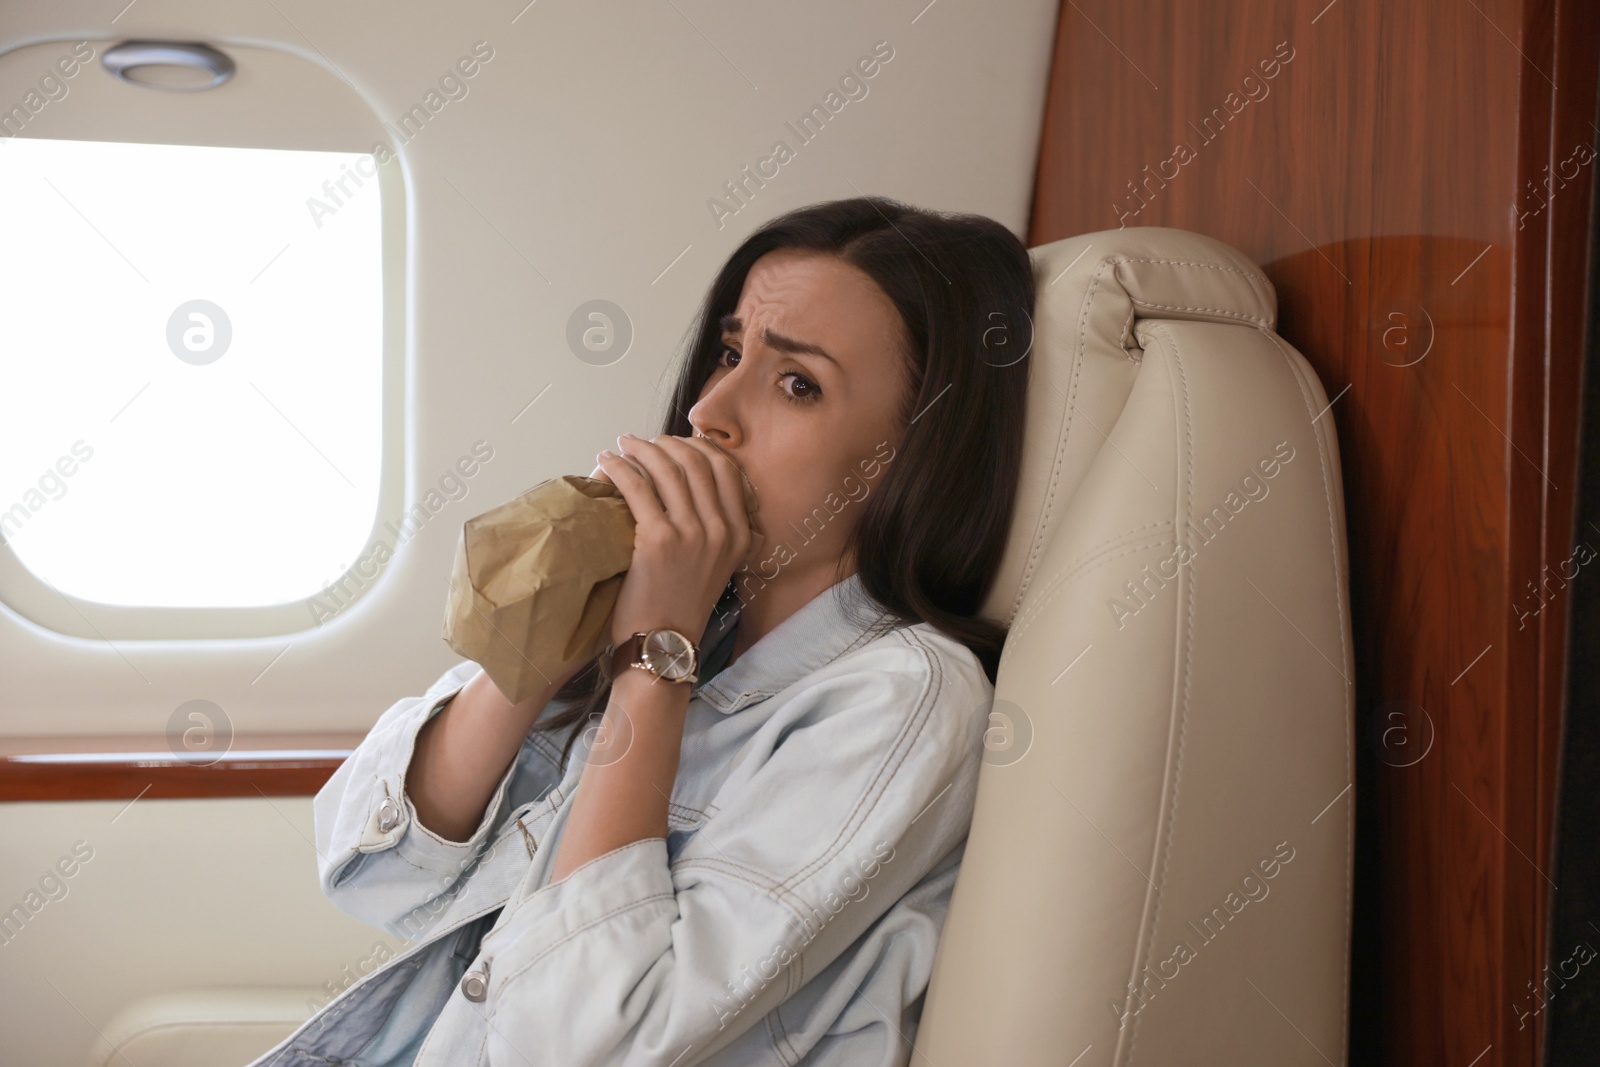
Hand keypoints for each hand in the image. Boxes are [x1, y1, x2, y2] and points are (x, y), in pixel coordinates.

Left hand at [595, 433, 751, 648]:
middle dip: (665, 443)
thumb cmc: (681, 605)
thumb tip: (686, 485)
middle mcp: (722, 530)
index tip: (674, 442)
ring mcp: (692, 534)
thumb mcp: (715, 565)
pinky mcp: (659, 540)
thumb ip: (713, 528)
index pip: (726, 469)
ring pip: (666, 470)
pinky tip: (607, 461)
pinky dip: (620, 468)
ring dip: (640, 449)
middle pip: (695, 463)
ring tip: (622, 446)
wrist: (664, 643)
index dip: (697, 446)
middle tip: (641, 442)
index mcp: (739, 534)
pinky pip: (638, 488)